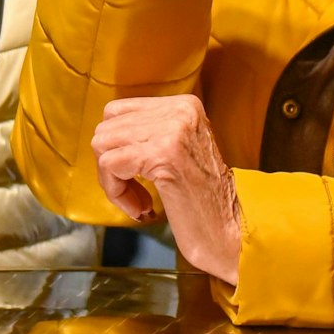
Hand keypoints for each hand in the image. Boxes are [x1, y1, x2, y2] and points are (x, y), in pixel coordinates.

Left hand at [92, 95, 242, 282]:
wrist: (231, 229)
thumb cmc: (202, 200)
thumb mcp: (178, 149)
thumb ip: (149, 133)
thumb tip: (102, 135)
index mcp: (184, 105)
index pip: (116, 112)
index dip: (115, 148)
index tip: (133, 175)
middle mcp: (179, 110)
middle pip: (106, 128)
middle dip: (110, 166)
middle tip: (135, 195)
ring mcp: (172, 130)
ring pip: (102, 144)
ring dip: (112, 181)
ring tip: (139, 202)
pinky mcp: (163, 154)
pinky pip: (109, 164)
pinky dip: (116, 191)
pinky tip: (141, 207)